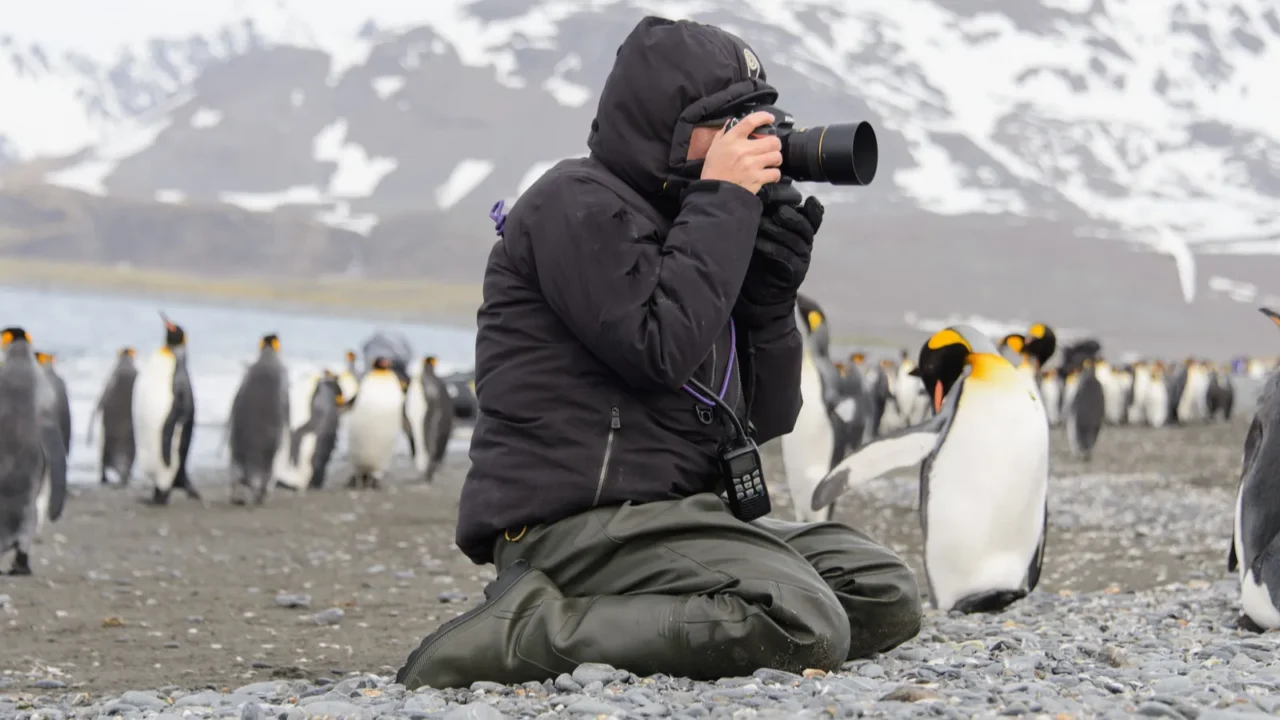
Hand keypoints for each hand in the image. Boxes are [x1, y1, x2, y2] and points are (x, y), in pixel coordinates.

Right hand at [700, 111, 782, 194]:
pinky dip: (774, 174)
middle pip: (772, 140)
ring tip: (771, 162)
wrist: (714, 194)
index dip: (763, 117)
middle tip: (772, 147)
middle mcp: (743, 150)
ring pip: (776, 156)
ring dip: (776, 159)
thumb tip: (732, 122)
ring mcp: (752, 165)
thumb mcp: (714, 148)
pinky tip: (770, 175)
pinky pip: (775, 173)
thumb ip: (723, 133)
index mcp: (732, 140)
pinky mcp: (757, 179)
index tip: (770, 118)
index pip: (750, 121)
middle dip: (775, 144)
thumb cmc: (713, 170)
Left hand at [734, 192, 824, 325]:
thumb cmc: (762, 259)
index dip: (813, 210)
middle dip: (792, 217)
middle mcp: (805, 245)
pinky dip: (770, 248)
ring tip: (761, 223)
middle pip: (805, 228)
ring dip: (777, 231)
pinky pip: (783, 257)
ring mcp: (801, 260)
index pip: (813, 218)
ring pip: (794, 241)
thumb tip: (759, 194)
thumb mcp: (766, 235)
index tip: (807, 199)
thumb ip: (768, 218)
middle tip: (778, 210)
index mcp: (802, 233)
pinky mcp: (794, 274)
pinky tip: (757, 242)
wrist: (762, 293)